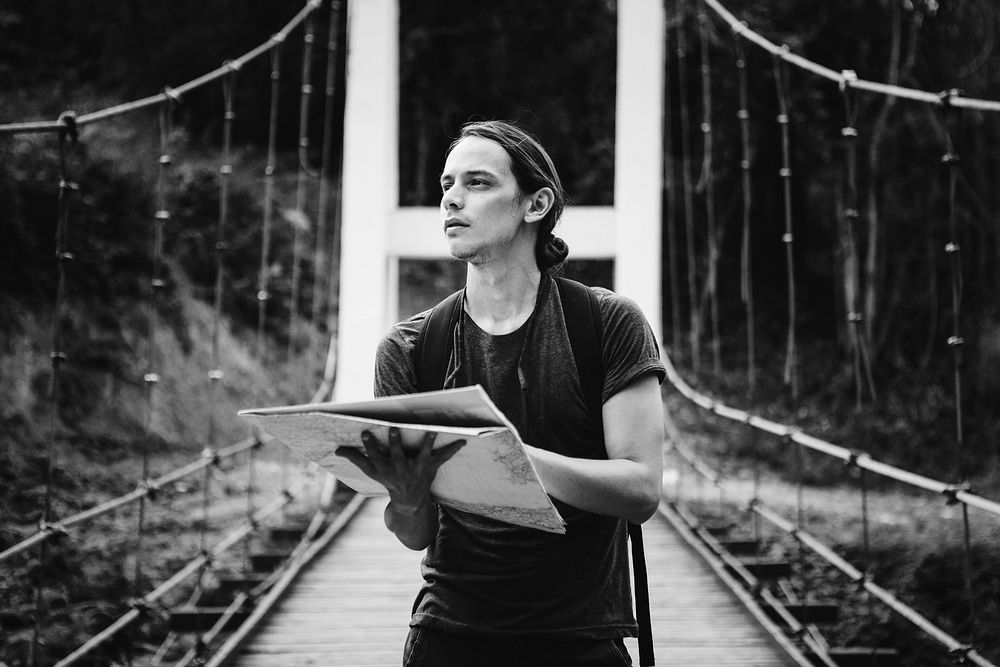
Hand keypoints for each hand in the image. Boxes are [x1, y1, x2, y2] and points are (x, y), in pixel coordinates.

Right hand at [335, 427, 464, 508]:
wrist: (409, 502)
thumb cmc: (388, 479)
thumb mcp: (370, 472)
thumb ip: (355, 458)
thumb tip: (335, 450)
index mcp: (384, 469)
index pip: (374, 456)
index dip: (369, 445)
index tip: (365, 432)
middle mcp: (400, 469)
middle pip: (397, 455)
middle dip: (395, 443)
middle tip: (394, 428)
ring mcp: (416, 469)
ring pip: (422, 455)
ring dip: (427, 443)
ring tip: (432, 430)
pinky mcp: (431, 467)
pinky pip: (443, 458)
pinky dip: (453, 449)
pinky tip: (463, 440)